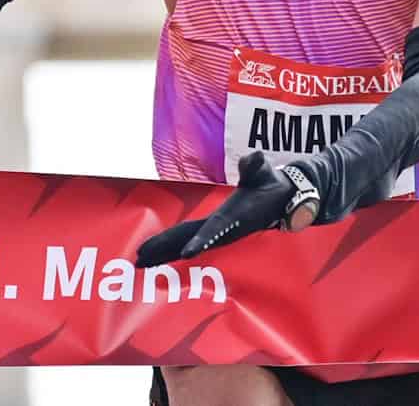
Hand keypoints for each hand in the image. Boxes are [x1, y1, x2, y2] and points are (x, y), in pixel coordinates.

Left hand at [135, 152, 317, 267]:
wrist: (278, 198)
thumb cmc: (268, 183)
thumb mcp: (263, 171)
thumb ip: (256, 164)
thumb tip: (255, 157)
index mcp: (233, 216)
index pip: (215, 229)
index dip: (201, 240)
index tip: (187, 253)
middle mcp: (222, 229)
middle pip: (189, 239)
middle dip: (166, 249)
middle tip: (141, 258)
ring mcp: (216, 232)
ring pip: (185, 242)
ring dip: (163, 252)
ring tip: (141, 261)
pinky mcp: (213, 231)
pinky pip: (187, 239)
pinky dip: (171, 248)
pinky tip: (157, 254)